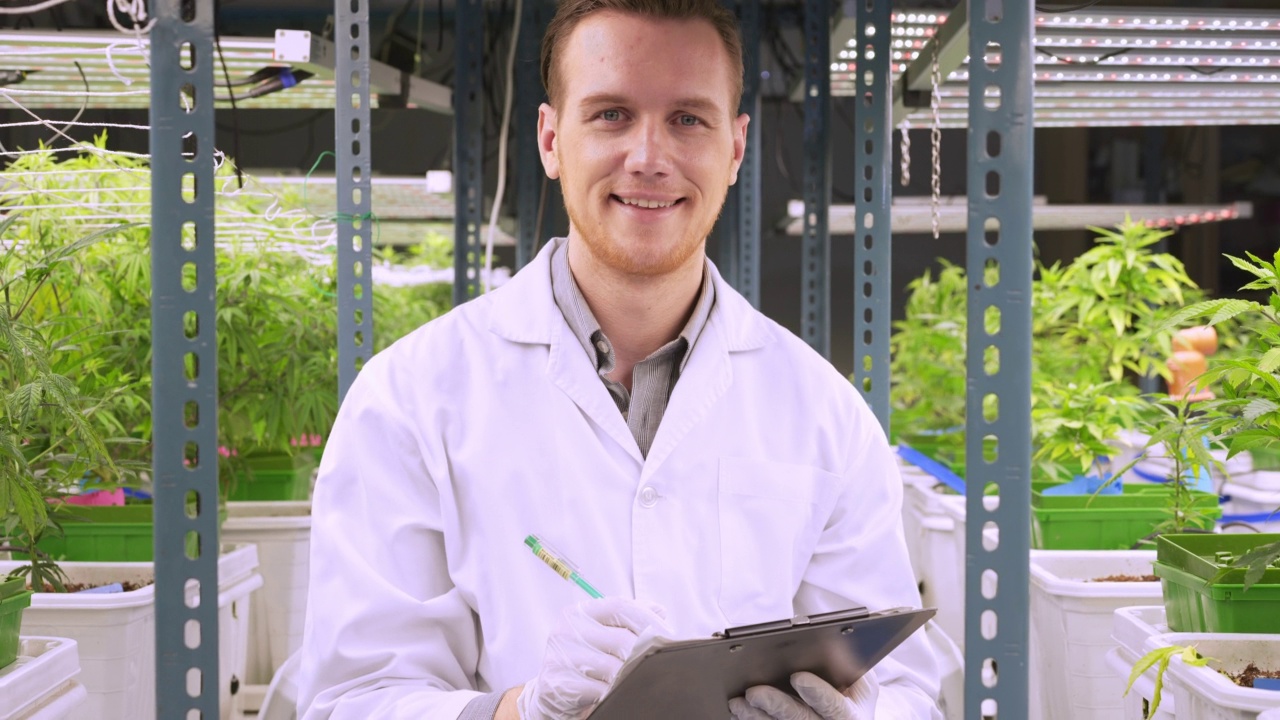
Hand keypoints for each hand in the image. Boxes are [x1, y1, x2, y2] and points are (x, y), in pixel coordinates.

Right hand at [517, 597, 668, 719]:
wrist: (553, 692)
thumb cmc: (586, 660)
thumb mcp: (604, 634)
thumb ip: (629, 619)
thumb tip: (660, 611)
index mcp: (580, 612)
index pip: (620, 606)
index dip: (648, 619)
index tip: (668, 635)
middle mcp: (566, 629)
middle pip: (621, 639)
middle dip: (645, 655)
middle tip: (661, 665)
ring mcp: (558, 656)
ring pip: (612, 668)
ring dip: (631, 677)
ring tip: (641, 680)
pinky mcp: (555, 682)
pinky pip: (598, 691)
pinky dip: (614, 694)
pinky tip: (618, 694)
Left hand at [729, 670, 878, 719]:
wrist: (844, 718)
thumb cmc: (849, 693)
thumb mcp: (859, 680)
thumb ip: (848, 664)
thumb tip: (831, 642)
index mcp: (850, 714)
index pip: (834, 706)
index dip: (817, 692)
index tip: (797, 677)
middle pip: (799, 719)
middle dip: (775, 705)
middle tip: (754, 692)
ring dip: (755, 716)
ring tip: (737, 702)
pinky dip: (752, 719)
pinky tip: (737, 710)